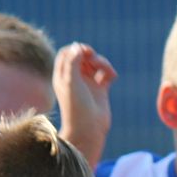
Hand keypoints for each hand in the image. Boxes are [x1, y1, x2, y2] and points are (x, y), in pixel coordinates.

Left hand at [55, 42, 114, 163]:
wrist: (88, 130)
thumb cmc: (76, 107)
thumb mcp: (71, 82)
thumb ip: (72, 62)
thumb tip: (78, 45)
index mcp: (63, 76)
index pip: (67, 53)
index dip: (76, 49)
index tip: (84, 53)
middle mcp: (75, 79)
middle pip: (83, 56)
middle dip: (91, 55)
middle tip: (94, 59)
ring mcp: (88, 84)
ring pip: (96, 64)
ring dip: (103, 63)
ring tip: (107, 72)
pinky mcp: (101, 90)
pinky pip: (106, 74)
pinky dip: (110, 72)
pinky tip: (113, 77)